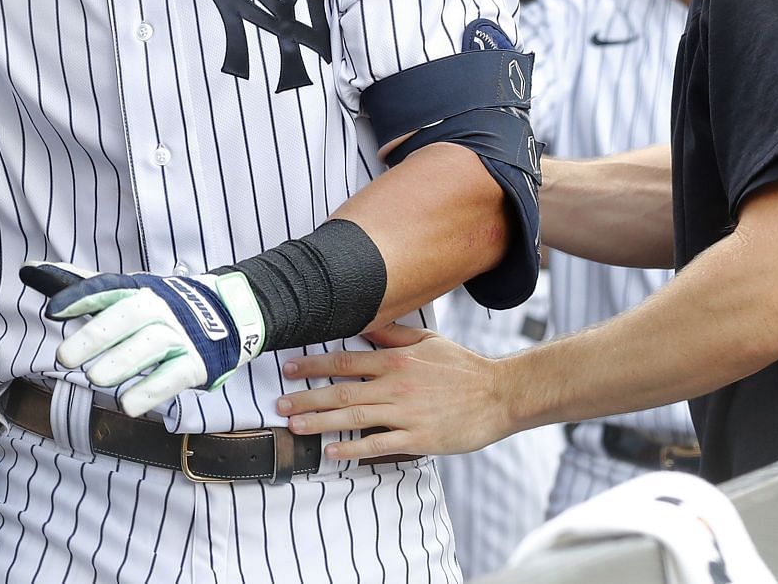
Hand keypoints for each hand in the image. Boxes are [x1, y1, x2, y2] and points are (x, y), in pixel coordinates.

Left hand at [20, 262, 265, 417]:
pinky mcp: (195, 363)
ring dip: (122, 363)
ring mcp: (178, 335)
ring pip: (149, 346)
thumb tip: (27, 270)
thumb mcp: (122, 290)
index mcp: (135, 289)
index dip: (80, 297)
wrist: (226, 314)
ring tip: (95, 379)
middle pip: (127, 317)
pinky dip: (151, 391)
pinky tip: (128, 406)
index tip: (53, 311)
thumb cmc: (158, 305)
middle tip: (64, 357)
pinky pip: (173, 376)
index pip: (106, 288)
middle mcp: (157, 308)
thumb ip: (76, 285)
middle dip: (96, 336)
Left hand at [276, 324, 514, 460]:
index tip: (289, 370)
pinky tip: (331, 452)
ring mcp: (406, 414)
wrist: (499, 395)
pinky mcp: (418, 439)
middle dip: (306, 398)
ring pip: (353, 419)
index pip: (345, 361)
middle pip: (341, 392)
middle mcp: (396, 386)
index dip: (313, 365)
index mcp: (396, 361)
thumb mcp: (428, 341)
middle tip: (279, 404)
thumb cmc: (463, 368)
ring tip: (294, 426)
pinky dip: (352, 449)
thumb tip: (363, 324)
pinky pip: (378, 445)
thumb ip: (393, 335)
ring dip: (319, 423)